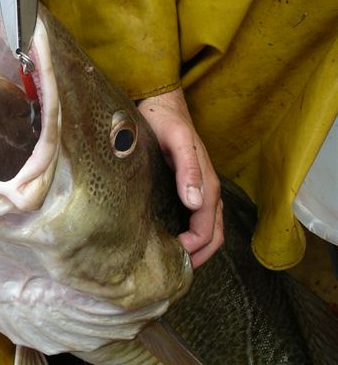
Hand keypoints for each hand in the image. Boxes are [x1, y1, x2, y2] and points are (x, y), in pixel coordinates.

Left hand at [138, 88, 222, 267]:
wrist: (161, 103)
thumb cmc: (166, 121)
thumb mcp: (176, 141)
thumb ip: (188, 170)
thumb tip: (196, 203)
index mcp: (207, 184)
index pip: (207, 230)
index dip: (193, 249)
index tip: (171, 257)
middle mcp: (206, 190)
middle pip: (212, 235)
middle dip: (199, 256)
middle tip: (173, 270)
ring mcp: (198, 189)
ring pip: (206, 228)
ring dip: (196, 249)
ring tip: (173, 261)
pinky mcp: (187, 186)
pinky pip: (195, 217)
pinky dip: (189, 234)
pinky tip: (170, 239)